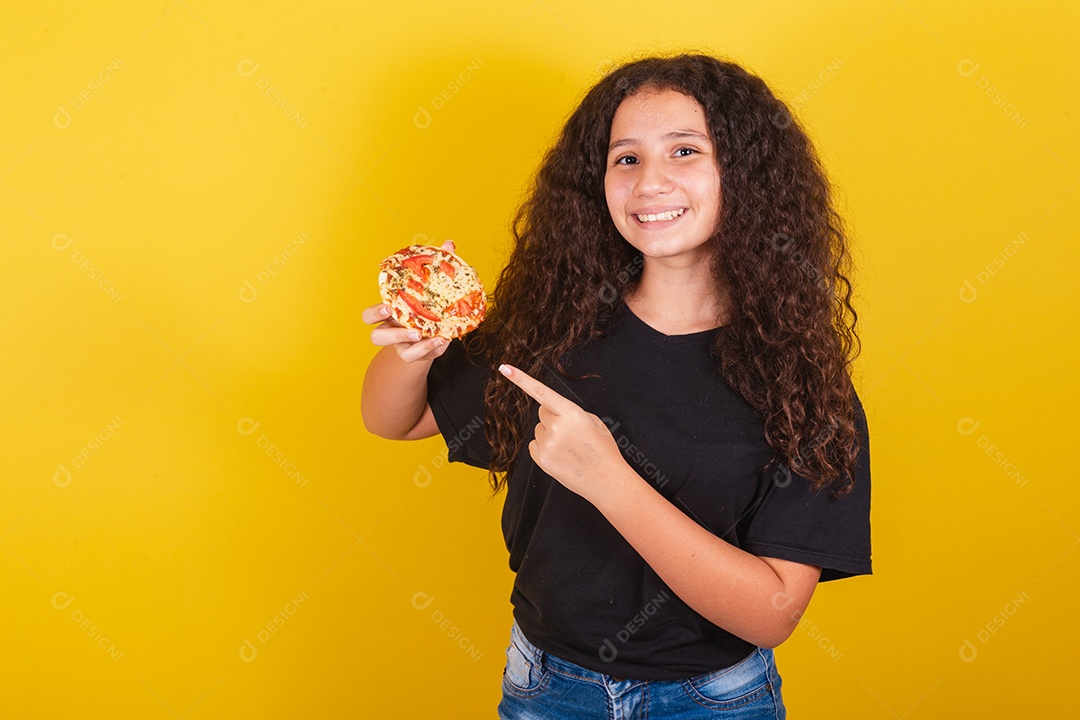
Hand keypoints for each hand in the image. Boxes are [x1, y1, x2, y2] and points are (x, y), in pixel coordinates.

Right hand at [362, 239, 456, 362]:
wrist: (433, 340)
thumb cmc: (428, 310)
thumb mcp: (432, 291)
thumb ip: (437, 268)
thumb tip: (449, 244)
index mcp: (390, 314)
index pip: (370, 316)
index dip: (375, 312)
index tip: (387, 305)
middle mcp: (391, 331)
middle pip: (374, 335)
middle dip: (384, 328)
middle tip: (394, 315)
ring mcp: (400, 345)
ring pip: (393, 349)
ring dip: (403, 339)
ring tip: (421, 334)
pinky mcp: (413, 354)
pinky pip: (414, 355)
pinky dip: (428, 348)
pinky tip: (442, 339)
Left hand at [498, 363, 629, 503]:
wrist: (606, 481)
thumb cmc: (603, 451)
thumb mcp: (594, 422)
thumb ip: (571, 413)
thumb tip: (555, 413)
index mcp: (571, 413)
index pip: (541, 392)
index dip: (521, 379)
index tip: (504, 368)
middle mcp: (556, 427)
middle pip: (542, 412)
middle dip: (552, 417)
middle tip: (570, 432)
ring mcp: (547, 445)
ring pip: (538, 429)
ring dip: (549, 434)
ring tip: (569, 448)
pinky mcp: (541, 459)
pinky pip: (534, 445)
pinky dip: (544, 448)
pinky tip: (560, 456)